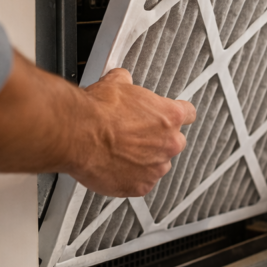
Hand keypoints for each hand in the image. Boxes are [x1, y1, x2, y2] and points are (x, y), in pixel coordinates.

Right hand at [64, 68, 196, 196]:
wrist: (78, 134)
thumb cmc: (97, 111)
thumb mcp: (116, 83)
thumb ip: (127, 83)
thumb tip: (123, 80)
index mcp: (169, 116)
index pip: (188, 114)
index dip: (176, 114)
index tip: (169, 118)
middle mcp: (169, 143)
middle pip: (174, 142)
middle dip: (158, 140)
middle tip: (135, 136)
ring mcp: (156, 167)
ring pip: (157, 165)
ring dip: (144, 160)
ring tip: (120, 152)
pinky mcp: (140, 186)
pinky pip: (141, 183)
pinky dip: (130, 177)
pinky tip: (115, 166)